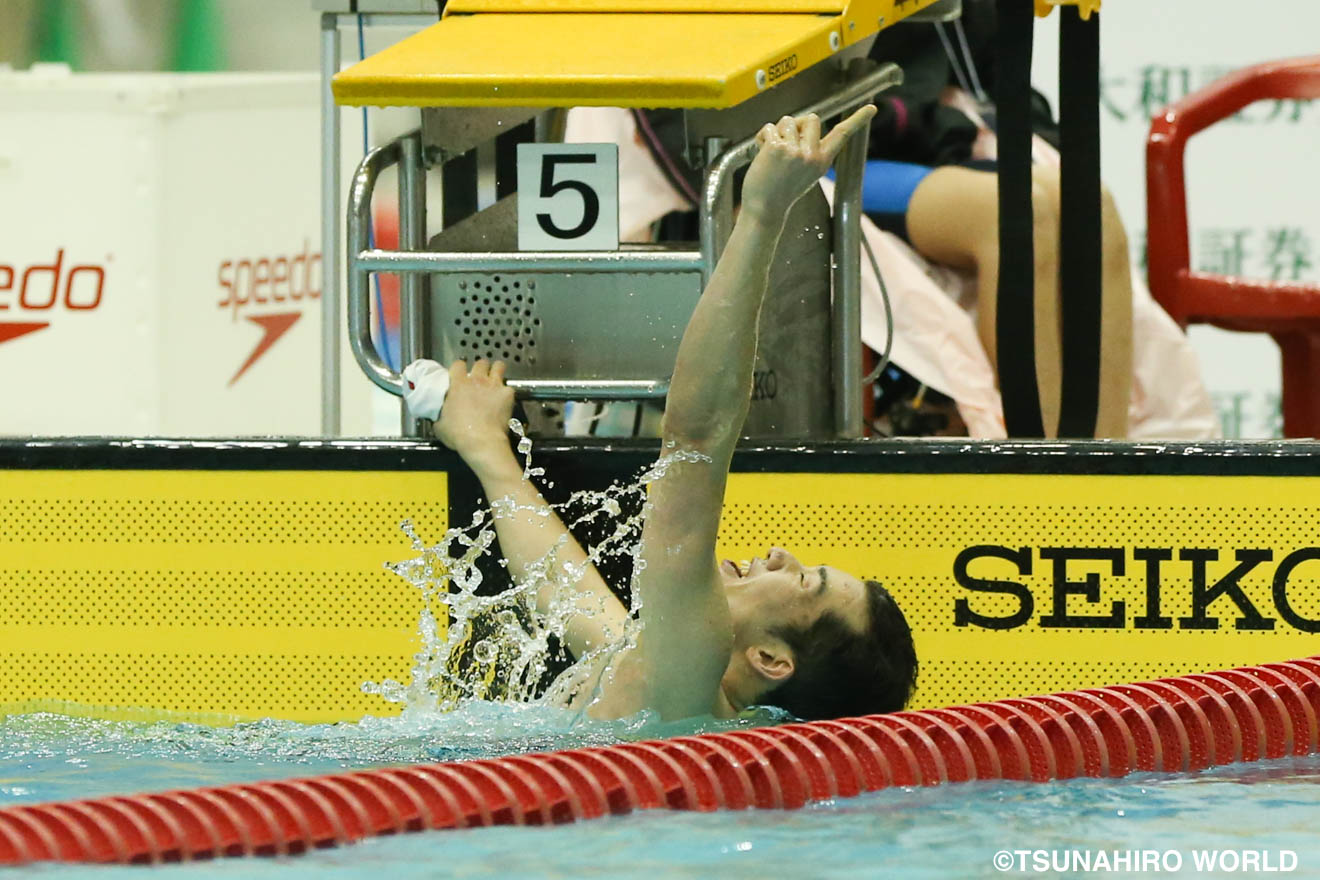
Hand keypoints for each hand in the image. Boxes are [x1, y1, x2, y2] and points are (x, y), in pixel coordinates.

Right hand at [433, 359, 515, 463]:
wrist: (481, 441)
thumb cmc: (460, 434)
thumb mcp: (439, 424)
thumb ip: (439, 413)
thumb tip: (437, 414)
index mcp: (458, 384)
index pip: (458, 365)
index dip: (459, 368)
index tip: (459, 374)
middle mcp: (477, 381)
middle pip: (480, 363)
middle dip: (479, 368)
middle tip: (479, 377)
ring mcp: (493, 386)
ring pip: (498, 366)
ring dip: (496, 371)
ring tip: (495, 378)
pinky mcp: (507, 394)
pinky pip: (509, 387)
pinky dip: (507, 392)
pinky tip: (504, 399)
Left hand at [740, 105, 876, 221]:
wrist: (764, 209)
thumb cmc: (781, 191)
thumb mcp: (806, 172)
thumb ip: (809, 150)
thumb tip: (801, 125)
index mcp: (822, 161)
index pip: (842, 135)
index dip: (858, 120)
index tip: (872, 109)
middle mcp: (812, 155)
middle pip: (811, 118)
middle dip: (797, 124)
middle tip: (787, 142)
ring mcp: (795, 151)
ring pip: (788, 120)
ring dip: (777, 131)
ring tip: (773, 153)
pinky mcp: (777, 148)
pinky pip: (770, 128)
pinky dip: (762, 137)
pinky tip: (761, 153)